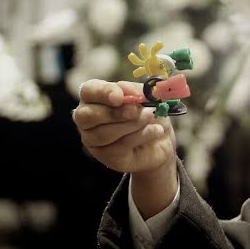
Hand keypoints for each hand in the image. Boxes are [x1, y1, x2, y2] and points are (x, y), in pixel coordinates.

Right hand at [73, 79, 177, 217]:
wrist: (161, 142)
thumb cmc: (150, 113)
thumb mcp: (149, 98)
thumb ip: (140, 93)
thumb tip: (135, 94)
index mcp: (95, 97)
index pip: (88, 90)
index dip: (102, 92)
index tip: (122, 96)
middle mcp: (87, 119)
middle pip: (88, 116)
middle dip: (116, 113)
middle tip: (140, 110)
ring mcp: (93, 141)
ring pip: (103, 134)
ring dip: (131, 125)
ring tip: (152, 119)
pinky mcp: (105, 158)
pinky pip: (118, 148)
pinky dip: (139, 138)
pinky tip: (155, 132)